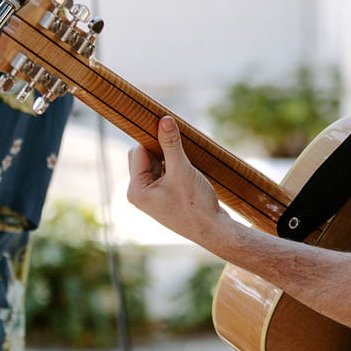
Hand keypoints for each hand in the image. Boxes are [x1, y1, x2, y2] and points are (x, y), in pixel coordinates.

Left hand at [126, 116, 229, 243]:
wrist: (214, 231)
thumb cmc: (195, 205)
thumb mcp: (182, 170)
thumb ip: (171, 144)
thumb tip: (165, 119)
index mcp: (136, 190)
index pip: (138, 151)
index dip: (153, 139)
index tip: (168, 128)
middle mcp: (139, 193)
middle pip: (143, 156)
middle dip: (160, 149)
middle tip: (180, 150)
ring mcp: (151, 196)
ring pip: (155, 162)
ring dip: (169, 157)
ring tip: (186, 166)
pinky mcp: (163, 196)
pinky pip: (164, 172)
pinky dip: (174, 166)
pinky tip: (188, 171)